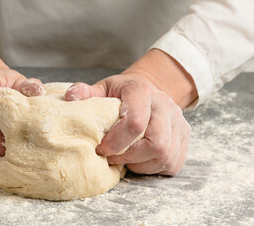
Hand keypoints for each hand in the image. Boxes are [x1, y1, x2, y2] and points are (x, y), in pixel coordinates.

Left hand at [64, 49, 196, 174]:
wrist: (149, 91)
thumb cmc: (122, 93)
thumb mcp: (103, 88)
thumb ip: (86, 92)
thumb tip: (70, 98)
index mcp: (142, 91)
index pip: (136, 121)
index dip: (116, 142)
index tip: (101, 149)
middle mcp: (165, 105)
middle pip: (156, 143)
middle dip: (130, 156)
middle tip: (112, 158)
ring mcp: (179, 121)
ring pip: (165, 156)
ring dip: (141, 164)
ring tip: (125, 159)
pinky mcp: (184, 137)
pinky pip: (173, 162)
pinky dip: (153, 168)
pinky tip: (140, 160)